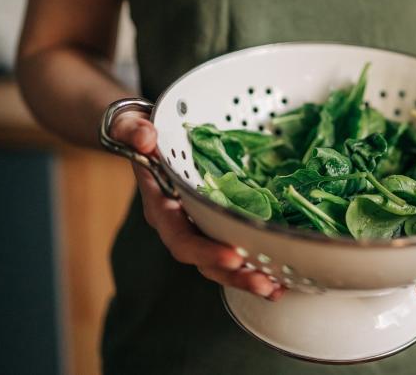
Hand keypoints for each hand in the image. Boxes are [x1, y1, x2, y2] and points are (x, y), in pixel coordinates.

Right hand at [110, 111, 285, 300]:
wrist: (147, 139)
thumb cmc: (141, 133)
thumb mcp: (133, 126)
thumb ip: (133, 130)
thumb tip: (144, 138)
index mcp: (161, 208)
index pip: (181, 238)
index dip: (205, 251)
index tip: (233, 256)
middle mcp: (181, 225)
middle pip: (205, 262)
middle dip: (234, 275)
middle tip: (264, 284)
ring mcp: (200, 227)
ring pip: (222, 263)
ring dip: (250, 278)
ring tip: (277, 289)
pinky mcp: (218, 224)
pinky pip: (236, 249)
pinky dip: (258, 265)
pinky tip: (283, 276)